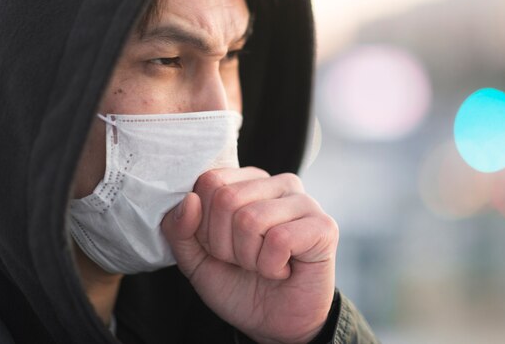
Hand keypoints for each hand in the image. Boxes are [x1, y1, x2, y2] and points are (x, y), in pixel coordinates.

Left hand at [161, 167, 338, 343]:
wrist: (275, 324)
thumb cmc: (239, 284)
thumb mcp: (196, 259)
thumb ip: (180, 229)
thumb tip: (189, 200)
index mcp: (250, 181)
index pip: (209, 182)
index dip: (204, 225)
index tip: (223, 246)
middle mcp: (279, 183)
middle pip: (226, 198)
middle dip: (225, 244)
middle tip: (245, 260)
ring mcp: (305, 202)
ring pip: (250, 218)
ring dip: (248, 258)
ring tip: (264, 265)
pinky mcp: (324, 227)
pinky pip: (279, 239)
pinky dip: (272, 266)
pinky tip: (284, 269)